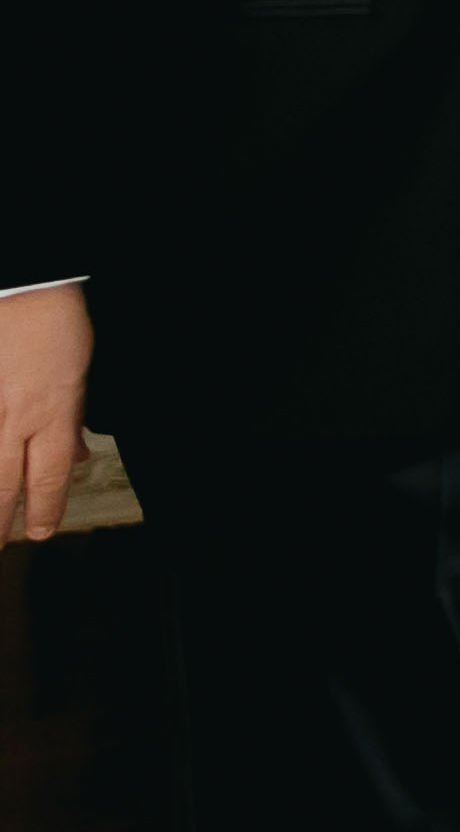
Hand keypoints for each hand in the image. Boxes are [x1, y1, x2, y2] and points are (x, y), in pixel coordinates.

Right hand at [0, 284, 90, 544]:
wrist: (19, 285)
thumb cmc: (54, 324)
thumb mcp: (79, 372)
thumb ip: (73, 419)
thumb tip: (77, 456)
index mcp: (52, 411)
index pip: (49, 475)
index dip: (45, 508)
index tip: (39, 532)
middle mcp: (13, 417)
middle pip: (4, 482)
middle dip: (1, 519)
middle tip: (0, 546)